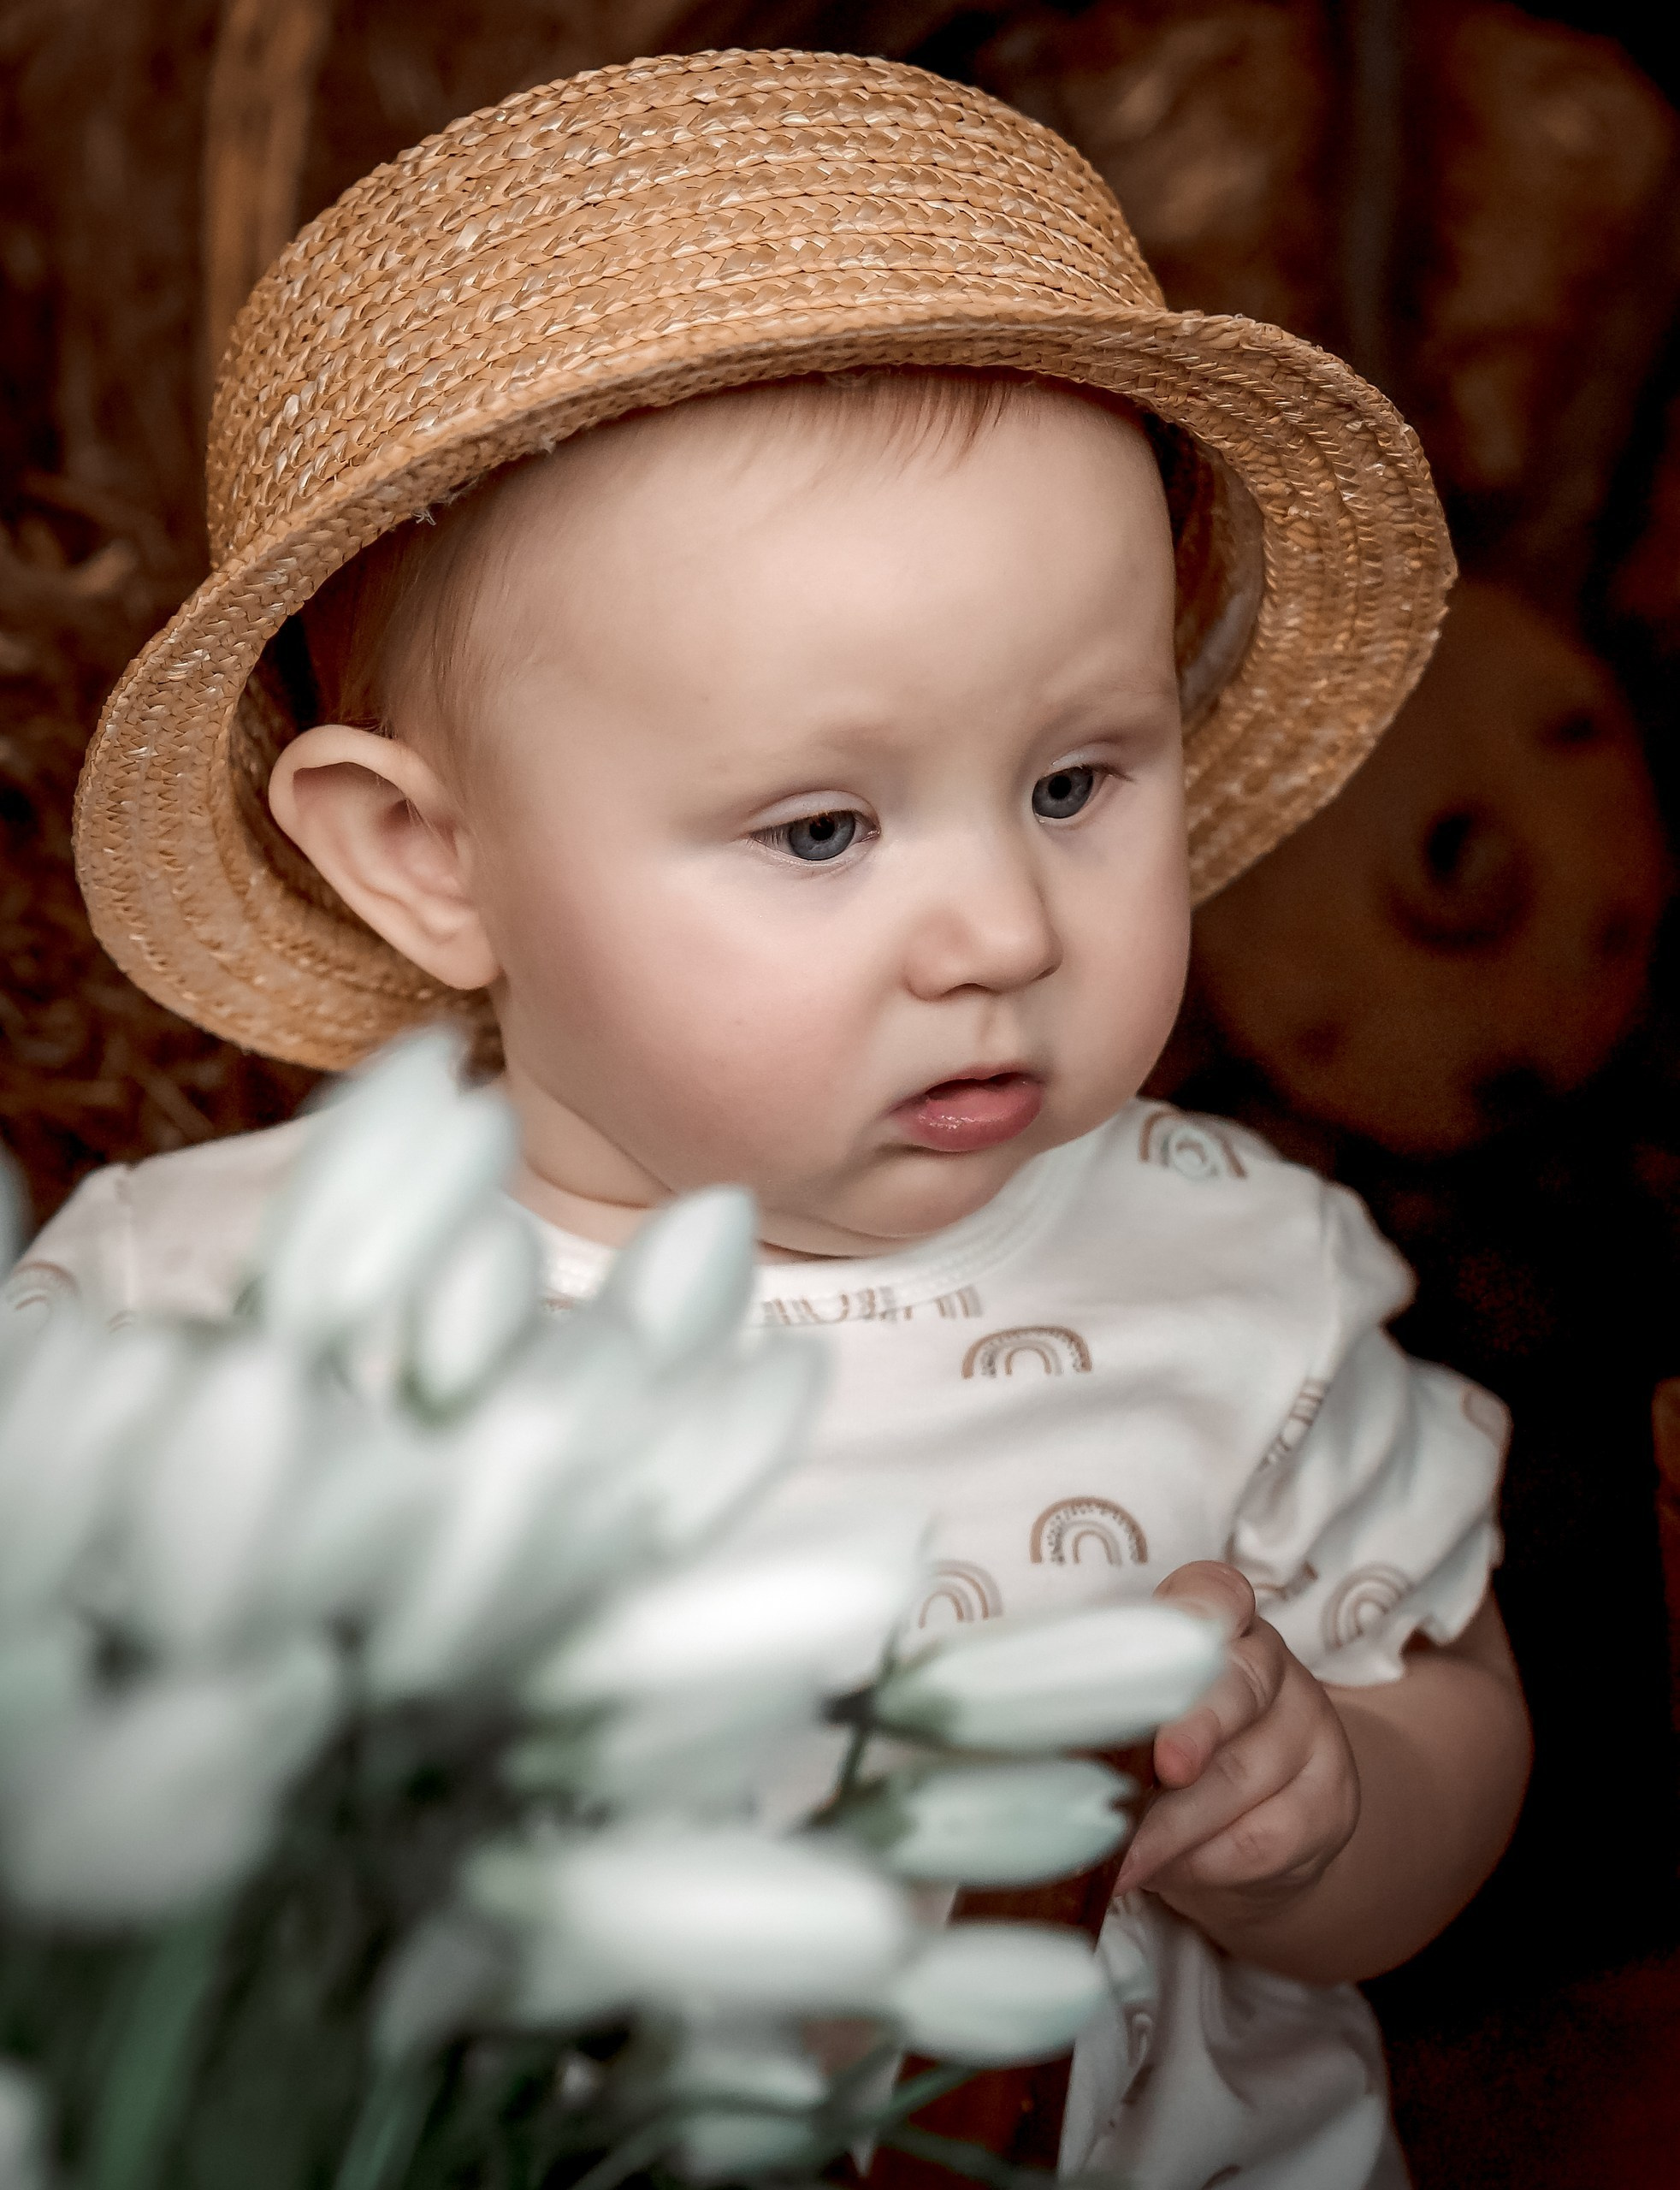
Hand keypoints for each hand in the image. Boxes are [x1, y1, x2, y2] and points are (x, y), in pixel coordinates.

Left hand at [1112, 1562, 1359, 1934]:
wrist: (1254, 1829)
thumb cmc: (1166, 1753)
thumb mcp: (1140, 1716)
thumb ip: (1110, 1713)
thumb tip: (1043, 1752)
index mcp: (1216, 1621)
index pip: (1214, 1595)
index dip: (1188, 1620)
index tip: (1151, 1655)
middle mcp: (1270, 1663)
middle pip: (1236, 1686)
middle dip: (1192, 1729)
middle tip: (1159, 1768)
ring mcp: (1309, 1729)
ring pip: (1242, 1777)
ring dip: (1173, 1826)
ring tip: (1119, 1859)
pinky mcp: (1330, 1801)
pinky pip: (1263, 1838)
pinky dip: (1206, 1863)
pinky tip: (1168, 1874)